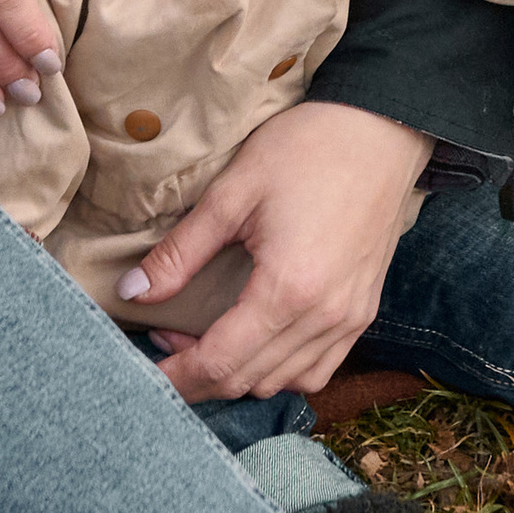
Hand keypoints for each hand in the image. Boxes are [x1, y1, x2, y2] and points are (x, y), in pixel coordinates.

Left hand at [119, 98, 430, 402]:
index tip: (147, 375)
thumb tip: (132, 293)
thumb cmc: (306, 149)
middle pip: (249, 381)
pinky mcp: (364, 311)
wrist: (380, 130)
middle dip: (200, 378)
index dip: (177, 378)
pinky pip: (319, 369)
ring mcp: (350, 318)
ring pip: (284, 382)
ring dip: (239, 376)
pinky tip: (258, 344)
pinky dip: (282, 371)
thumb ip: (181, 252)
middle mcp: (324, 316)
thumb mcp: (232, 193)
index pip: (220, 362)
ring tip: (206, 341)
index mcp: (287, 289)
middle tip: (166, 345)